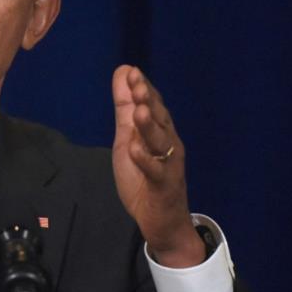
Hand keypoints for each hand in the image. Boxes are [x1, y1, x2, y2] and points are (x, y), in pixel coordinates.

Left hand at [111, 65, 203, 267]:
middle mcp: (168, 144)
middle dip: (148, 101)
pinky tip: (135, 149)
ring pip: (160, 142)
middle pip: (159, 120)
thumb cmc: (144, 176)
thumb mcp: (128, 138)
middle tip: (137, 84)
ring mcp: (168, 164)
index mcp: (159, 132)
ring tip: (138, 112)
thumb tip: (123, 73)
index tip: (131, 72)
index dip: (143, 89)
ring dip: (149, 127)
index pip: (153, 106)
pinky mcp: (163, 185)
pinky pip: (156, 171)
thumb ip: (125, 109)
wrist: (161, 219)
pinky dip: (145, 160)